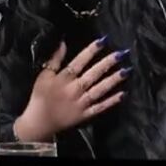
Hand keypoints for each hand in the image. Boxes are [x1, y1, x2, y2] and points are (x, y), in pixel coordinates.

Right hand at [13, 38, 129, 141]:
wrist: (38, 123)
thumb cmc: (40, 96)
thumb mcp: (43, 76)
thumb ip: (54, 59)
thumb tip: (62, 42)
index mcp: (63, 79)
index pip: (79, 62)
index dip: (91, 51)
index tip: (103, 41)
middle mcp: (74, 90)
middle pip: (93, 75)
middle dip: (107, 63)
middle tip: (122, 54)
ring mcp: (81, 103)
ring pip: (99, 90)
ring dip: (113, 80)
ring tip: (127, 70)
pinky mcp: (85, 115)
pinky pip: (100, 107)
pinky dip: (111, 101)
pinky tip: (123, 93)